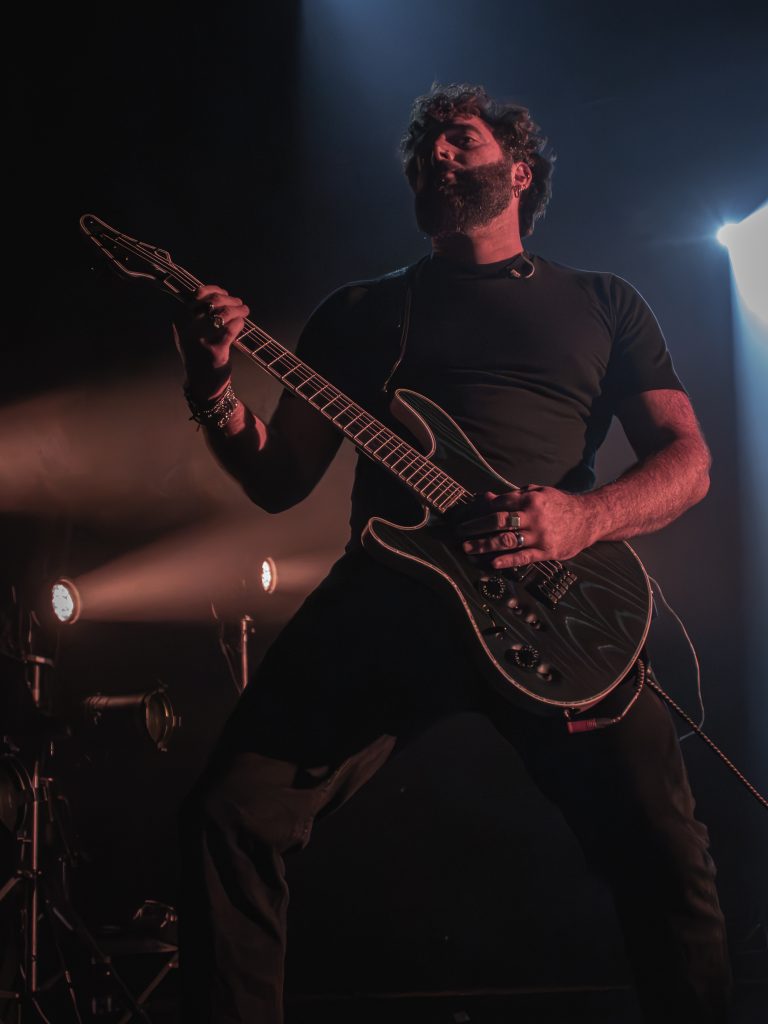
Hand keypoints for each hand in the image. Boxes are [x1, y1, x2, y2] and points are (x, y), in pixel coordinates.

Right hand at [173, 284, 249, 378]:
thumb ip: (196, 314)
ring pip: (224, 313)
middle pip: (213, 302)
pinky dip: (240, 323)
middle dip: (230, 300)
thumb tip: (217, 294)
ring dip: (238, 309)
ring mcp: (201, 340)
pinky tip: (241, 323)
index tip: (224, 293)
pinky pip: (232, 328)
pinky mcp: (216, 351)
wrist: (202, 384)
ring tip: (244, 310)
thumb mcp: (188, 333)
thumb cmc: (198, 354)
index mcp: (179, 320)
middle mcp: (187, 329)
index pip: (198, 295)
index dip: (215, 290)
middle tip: (239, 303)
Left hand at [456, 486, 595, 567]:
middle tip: (458, 532)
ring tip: (468, 548)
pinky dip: (507, 560)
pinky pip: (524, 557)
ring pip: (507, 541)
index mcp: (529, 499)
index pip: (497, 504)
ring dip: (484, 545)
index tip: (463, 515)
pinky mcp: (547, 551)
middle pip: (497, 521)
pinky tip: (492, 563)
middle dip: (475, 527)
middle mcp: (533, 516)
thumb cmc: (559, 504)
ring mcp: (540, 535)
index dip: (477, 510)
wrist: (589, 517)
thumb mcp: (537, 493)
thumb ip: (512, 496)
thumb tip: (486, 498)